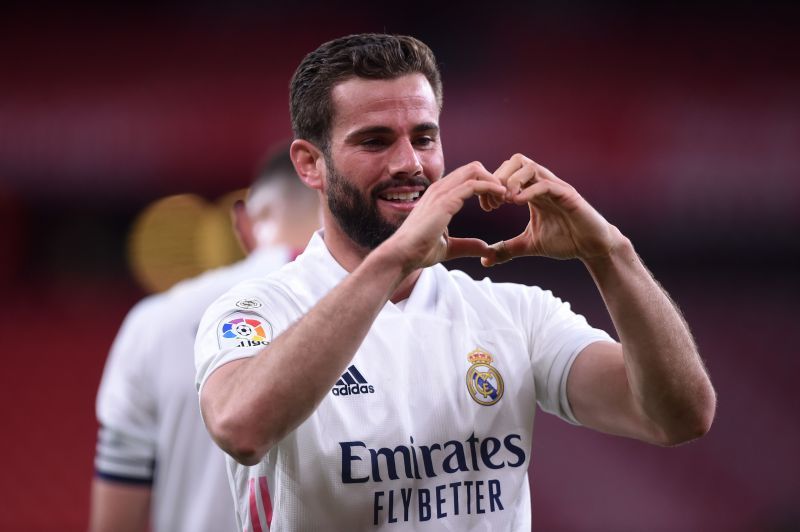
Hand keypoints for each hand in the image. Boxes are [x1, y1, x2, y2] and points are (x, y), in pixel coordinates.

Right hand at [382, 161, 506, 271]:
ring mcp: (441, 192)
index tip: (495, 205)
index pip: (467, 177)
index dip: (485, 186)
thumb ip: (468, 245)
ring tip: (504, 199)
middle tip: (502, 200)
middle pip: (473, 168)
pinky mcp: (445, 201)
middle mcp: (440, 189)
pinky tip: (500, 196)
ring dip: (493, 182)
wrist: (402, 255)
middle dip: (492, 180)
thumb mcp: (450, 248)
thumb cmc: (419, 251)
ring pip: (475, 171)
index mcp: (440, 196)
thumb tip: (487, 248)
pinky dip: (491, 187)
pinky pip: (473, 184)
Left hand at [481, 153, 622, 265]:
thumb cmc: (564, 241)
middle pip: (516, 161)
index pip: (507, 172)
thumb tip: (485, 260)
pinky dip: (529, 190)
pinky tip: (517, 203)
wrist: (593, 248)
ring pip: (530, 166)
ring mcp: (556, 187)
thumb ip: (507, 249)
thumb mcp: (528, 245)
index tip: (487, 206)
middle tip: (494, 202)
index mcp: (532, 191)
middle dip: (499, 178)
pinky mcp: (568, 195)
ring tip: (505, 201)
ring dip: (512, 181)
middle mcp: (542, 184)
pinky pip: (546, 184)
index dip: (492, 185)